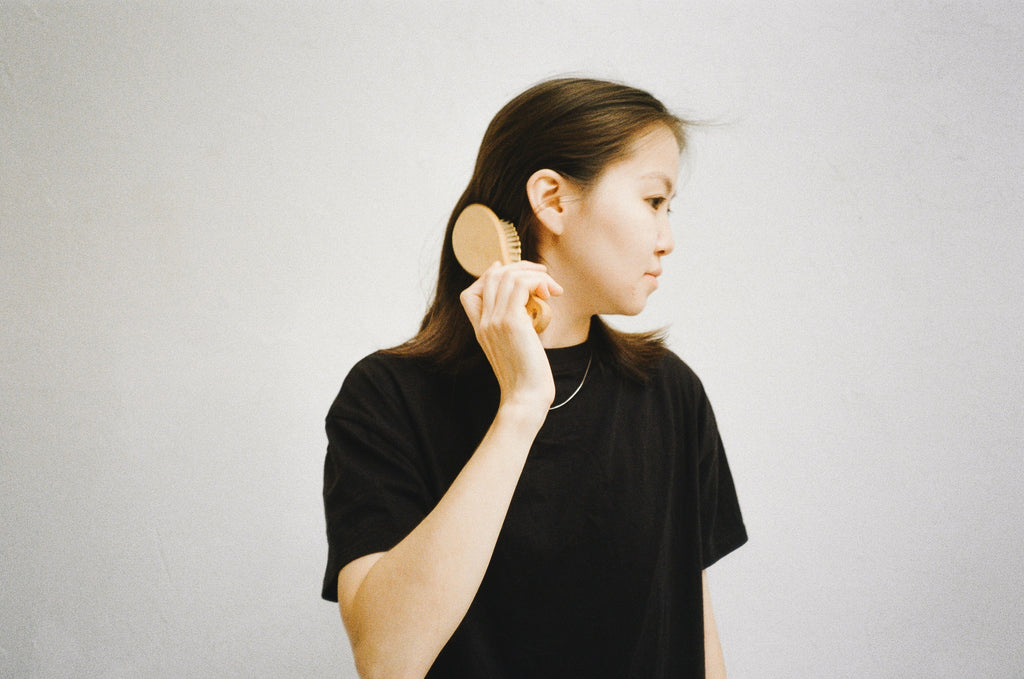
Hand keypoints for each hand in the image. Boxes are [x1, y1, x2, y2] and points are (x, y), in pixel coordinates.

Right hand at [460, 261, 562, 411]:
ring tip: (551, 289)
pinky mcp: (511, 322)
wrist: (526, 397)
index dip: (493, 276)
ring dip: (534, 275)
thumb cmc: (527, 377)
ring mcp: (494, 320)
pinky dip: (538, 282)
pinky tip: (550, 294)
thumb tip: (529, 303)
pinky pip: (521, 285)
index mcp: (480, 329)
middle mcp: (484, 322)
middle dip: (521, 267)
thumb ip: (515, 326)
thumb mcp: (515, 348)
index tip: (518, 274)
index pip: (471, 292)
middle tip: (544, 277)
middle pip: (492, 275)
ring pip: (508, 275)